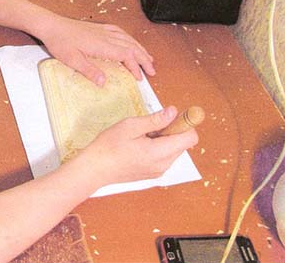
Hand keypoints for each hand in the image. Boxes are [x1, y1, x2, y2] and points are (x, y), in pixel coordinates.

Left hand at [36, 15, 154, 84]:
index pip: (126, 55)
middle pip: (132, 46)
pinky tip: (130, 41)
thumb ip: (89, 71)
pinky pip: (120, 32)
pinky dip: (129, 38)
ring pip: (128, 38)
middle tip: (152, 71)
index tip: (140, 78)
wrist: (51, 25)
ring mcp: (103, 30)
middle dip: (144, 59)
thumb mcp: (72, 60)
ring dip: (140, 49)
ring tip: (148, 58)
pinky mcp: (98, 27)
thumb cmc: (60, 41)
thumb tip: (103, 82)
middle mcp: (106, 36)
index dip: (136, 67)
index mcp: (102, 45)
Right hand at [81, 107, 198, 186]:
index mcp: (159, 152)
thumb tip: (173, 112)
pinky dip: (158, 148)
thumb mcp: (130, 126)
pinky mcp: (153, 173)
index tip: (170, 117)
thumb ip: (155, 120)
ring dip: (163, 139)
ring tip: (141, 137)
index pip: (190, 138)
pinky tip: (138, 145)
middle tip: (148, 127)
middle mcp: (163, 164)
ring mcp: (159, 171)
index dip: (184, 123)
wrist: (94, 169)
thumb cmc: (108, 146)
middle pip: (183, 143)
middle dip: (171, 130)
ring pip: (173, 149)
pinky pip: (164, 157)